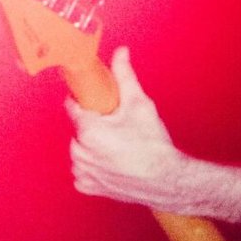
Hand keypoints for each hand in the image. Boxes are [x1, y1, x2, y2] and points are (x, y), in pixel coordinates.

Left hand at [67, 45, 191, 209]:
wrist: (167, 180)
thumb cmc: (154, 146)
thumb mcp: (139, 104)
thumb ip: (125, 76)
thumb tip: (120, 53)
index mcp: (88, 130)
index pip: (73, 106)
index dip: (85, 100)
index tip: (95, 100)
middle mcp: (80, 152)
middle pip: (79, 128)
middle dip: (95, 125)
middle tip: (116, 127)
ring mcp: (82, 171)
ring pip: (81, 149)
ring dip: (93, 146)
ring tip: (118, 146)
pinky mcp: (87, 186)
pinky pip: (83, 170)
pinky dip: (95, 166)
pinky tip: (113, 162)